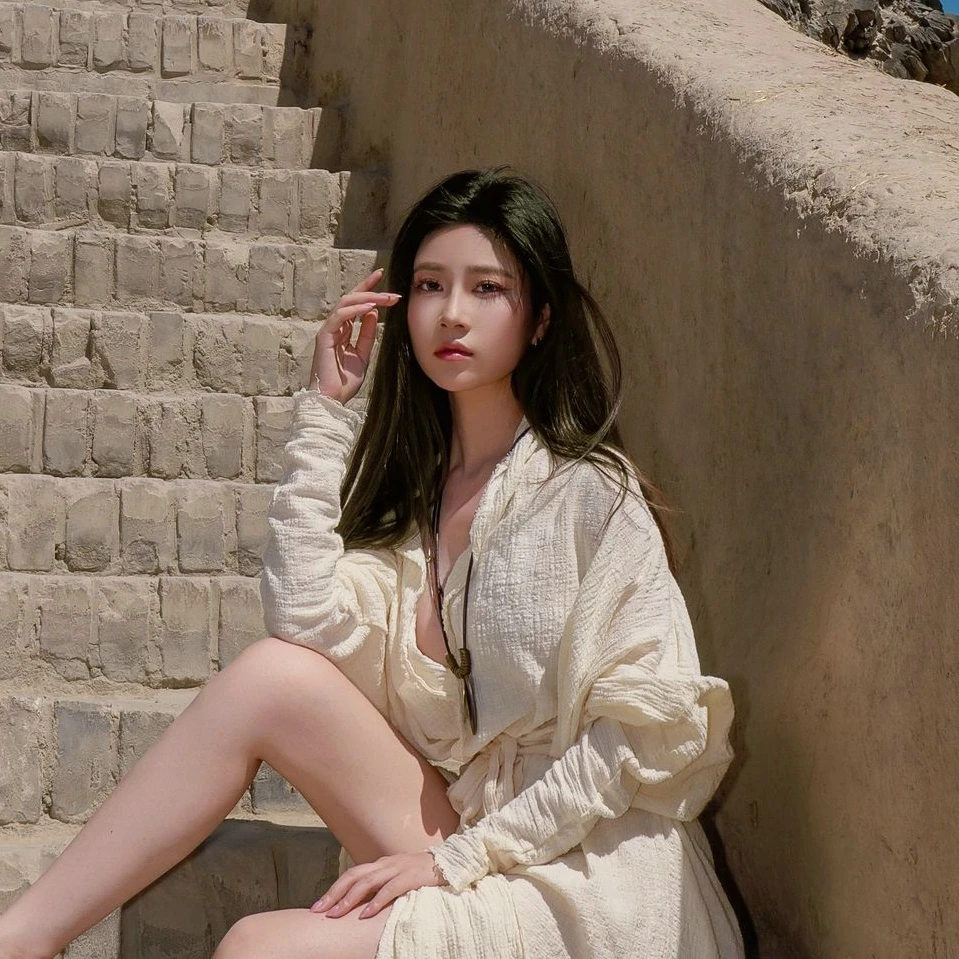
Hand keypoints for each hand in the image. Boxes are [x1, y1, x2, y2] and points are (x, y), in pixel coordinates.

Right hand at [308, 267, 401, 404]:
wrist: (332, 399)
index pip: (355, 303)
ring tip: (384, 299)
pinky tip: (370, 308)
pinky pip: (339, 316)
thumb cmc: (345, 381)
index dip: (367, 288)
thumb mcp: (363, 354)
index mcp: (343, 330)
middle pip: (350, 298)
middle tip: (392, 293)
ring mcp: (328, 330)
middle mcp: (335, 326)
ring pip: (345, 303)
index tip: (382, 276)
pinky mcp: (324, 337)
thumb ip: (368, 334)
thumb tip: (374, 313)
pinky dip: (355, 310)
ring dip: (367, 298)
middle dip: (371, 291)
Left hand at [309, 850, 446, 919]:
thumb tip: (361, 903)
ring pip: (367, 882)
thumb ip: (381, 885)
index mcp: (381, 864)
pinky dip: (376, 901)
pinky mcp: (411, 876)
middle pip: (353, 876)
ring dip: (349, 899)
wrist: (450, 863)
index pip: (352, 874)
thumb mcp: (397, 877)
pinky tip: (366, 914)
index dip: (334, 889)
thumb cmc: (422, 874)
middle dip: (334, 893)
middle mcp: (386, 864)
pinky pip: (390, 889)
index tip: (318, 906)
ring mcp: (398, 868)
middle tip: (319, 910)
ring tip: (337, 914)